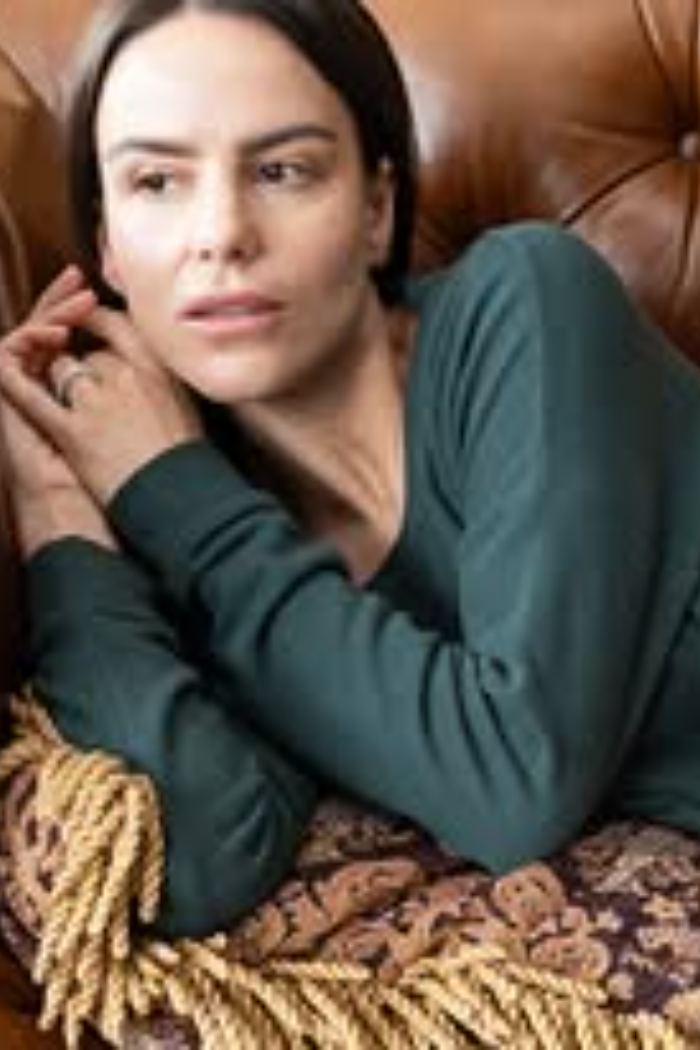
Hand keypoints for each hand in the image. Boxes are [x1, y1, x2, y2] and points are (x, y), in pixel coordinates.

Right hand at [0, 268, 116, 557]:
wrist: (80, 510)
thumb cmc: (114, 472)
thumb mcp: (130, 417)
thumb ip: (131, 384)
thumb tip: (153, 354)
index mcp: (69, 387)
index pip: (65, 333)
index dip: (77, 309)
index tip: (95, 290)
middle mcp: (41, 388)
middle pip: (43, 328)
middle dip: (60, 302)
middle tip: (78, 281)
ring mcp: (20, 396)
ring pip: (24, 338)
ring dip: (46, 318)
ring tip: (71, 311)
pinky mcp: (9, 410)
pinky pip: (7, 368)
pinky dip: (23, 345)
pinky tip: (47, 335)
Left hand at [0, 279, 203, 505]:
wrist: (181, 499)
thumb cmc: (190, 464)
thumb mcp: (189, 409)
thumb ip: (165, 381)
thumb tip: (152, 370)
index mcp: (158, 368)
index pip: (118, 324)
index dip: (101, 323)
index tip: (96, 325)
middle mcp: (126, 376)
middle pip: (91, 353)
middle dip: (88, 367)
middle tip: (97, 391)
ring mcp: (96, 402)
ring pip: (63, 370)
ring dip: (66, 383)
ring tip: (84, 414)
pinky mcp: (72, 431)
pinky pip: (33, 396)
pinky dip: (19, 382)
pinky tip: (13, 372)